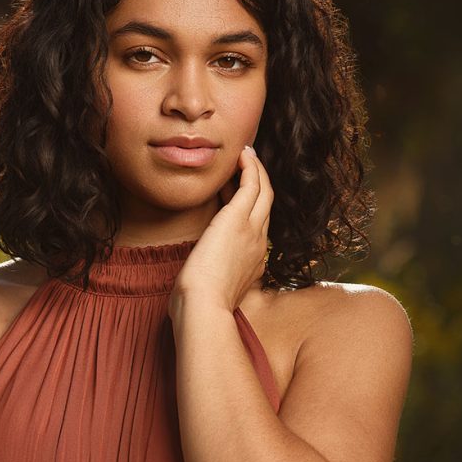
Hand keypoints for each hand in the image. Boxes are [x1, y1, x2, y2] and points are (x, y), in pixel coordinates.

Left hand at [171, 141, 272, 314]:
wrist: (203, 307)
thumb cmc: (198, 306)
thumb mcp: (209, 291)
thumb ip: (209, 279)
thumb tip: (195, 277)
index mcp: (253, 262)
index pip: (254, 225)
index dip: (246, 205)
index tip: (232, 192)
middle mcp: (259, 244)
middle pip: (265, 205)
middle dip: (258, 182)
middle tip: (247, 165)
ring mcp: (252, 230)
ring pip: (264, 191)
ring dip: (257, 170)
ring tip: (246, 154)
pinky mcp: (239, 219)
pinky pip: (252, 184)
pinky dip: (250, 168)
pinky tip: (241, 156)